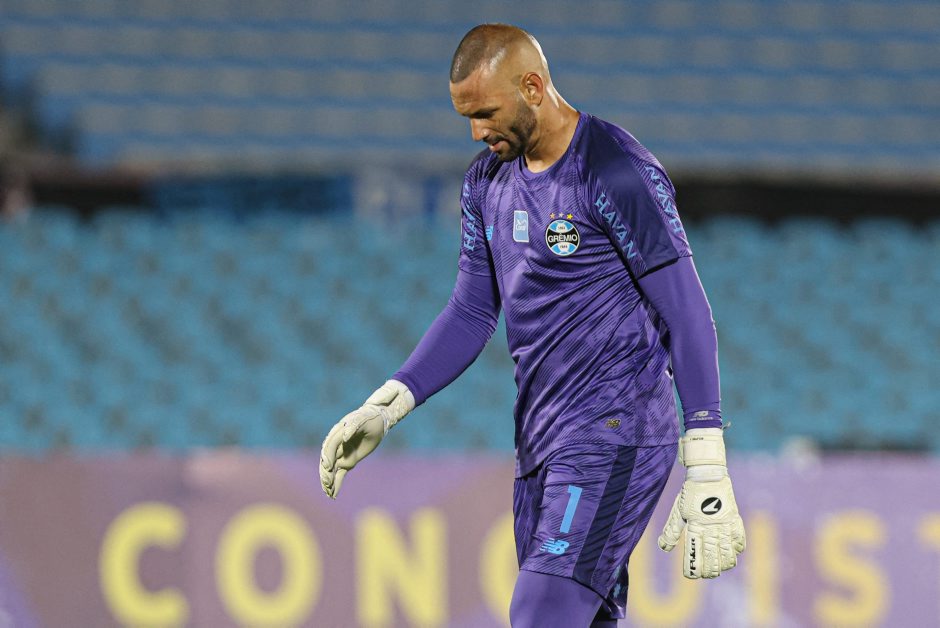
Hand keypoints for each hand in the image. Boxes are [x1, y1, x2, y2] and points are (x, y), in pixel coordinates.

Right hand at [319, 380, 414, 498]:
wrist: (376, 421)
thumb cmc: (369, 419)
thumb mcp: (364, 420)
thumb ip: (353, 426)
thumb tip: (344, 437)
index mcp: (338, 432)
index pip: (330, 445)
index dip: (328, 455)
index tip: (328, 466)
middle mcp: (337, 444)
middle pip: (327, 460)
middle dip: (326, 472)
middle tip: (327, 484)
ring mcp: (341, 453)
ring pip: (331, 469)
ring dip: (328, 481)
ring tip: (328, 493)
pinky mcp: (347, 461)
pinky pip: (339, 474)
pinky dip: (336, 484)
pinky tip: (333, 495)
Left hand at [658, 428, 745, 578]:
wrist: (708, 475)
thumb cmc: (690, 494)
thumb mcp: (678, 511)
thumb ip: (672, 531)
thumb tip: (664, 548)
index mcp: (695, 526)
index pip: (694, 554)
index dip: (693, 568)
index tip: (691, 576)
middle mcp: (711, 528)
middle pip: (713, 558)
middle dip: (710, 571)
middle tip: (706, 575)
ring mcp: (725, 524)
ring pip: (729, 554)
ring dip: (725, 564)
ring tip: (720, 568)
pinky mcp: (735, 519)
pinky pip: (739, 540)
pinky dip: (737, 549)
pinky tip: (733, 553)